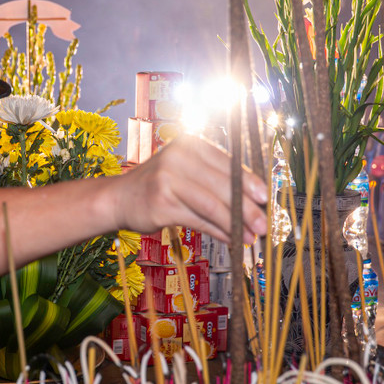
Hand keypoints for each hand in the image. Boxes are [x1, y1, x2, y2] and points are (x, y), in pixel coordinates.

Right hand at [111, 136, 267, 243]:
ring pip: (212, 205)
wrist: (118, 198)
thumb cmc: (158, 185)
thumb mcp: (185, 172)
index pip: (227, 163)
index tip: (266, 197)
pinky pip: (199, 221)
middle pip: (223, 185)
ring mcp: (167, 180)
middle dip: (248, 207)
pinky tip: (231, 239)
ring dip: (235, 223)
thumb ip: (215, 179)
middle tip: (264, 224)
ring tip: (251, 236)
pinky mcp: (161, 204)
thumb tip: (253, 200)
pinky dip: (219, 232)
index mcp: (190, 144)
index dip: (250, 182)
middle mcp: (178, 157)